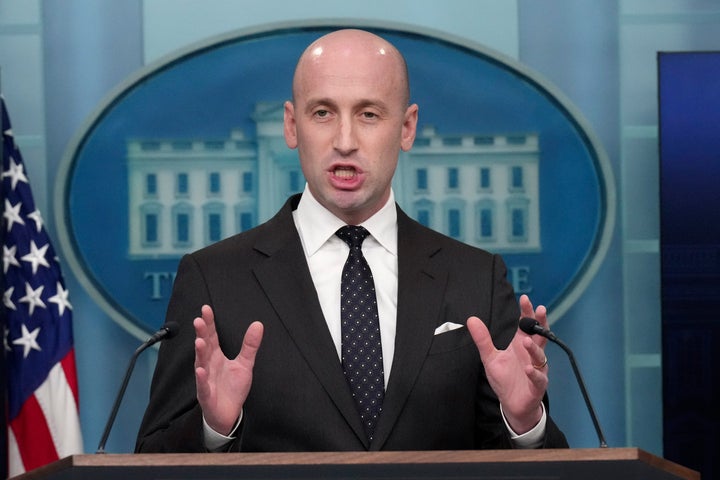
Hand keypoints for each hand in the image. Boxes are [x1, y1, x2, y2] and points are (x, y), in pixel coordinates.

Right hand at [193, 305, 263, 434]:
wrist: (228, 414)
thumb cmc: (232, 388)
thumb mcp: (245, 364)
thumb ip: (250, 345)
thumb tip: (258, 324)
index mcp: (216, 356)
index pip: (212, 336)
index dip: (209, 323)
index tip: (206, 309)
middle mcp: (208, 365)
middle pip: (205, 347)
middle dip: (202, 334)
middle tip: (199, 320)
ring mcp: (206, 380)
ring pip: (201, 364)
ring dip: (200, 353)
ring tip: (199, 341)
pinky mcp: (206, 395)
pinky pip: (203, 386)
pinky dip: (202, 378)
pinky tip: (201, 370)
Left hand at [467, 294, 548, 433]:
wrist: (512, 405)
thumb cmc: (505, 379)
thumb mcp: (490, 357)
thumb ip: (483, 339)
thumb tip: (471, 319)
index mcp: (520, 345)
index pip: (526, 325)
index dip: (526, 312)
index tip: (525, 298)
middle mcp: (531, 355)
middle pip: (539, 336)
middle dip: (540, 323)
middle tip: (539, 309)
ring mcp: (536, 369)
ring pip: (540, 356)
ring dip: (534, 348)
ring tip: (527, 341)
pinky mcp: (536, 385)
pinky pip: (538, 378)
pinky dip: (534, 373)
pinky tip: (528, 368)